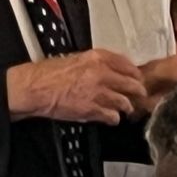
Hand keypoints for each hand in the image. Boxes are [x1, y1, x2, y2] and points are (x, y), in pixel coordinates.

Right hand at [6, 49, 145, 123]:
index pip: (127, 64)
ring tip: (127, 109)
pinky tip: (112, 118)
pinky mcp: (92, 110)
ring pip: (124, 102)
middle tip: (140, 95)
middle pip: (131, 83)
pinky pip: (112, 116)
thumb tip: (110, 69)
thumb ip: (95, 63)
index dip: (134, 73)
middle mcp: (102, 73)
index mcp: (98, 58)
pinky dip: (114, 119)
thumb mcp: (75, 58)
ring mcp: (99, 93)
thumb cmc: (49, 73)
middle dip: (138, 91)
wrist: (36, 88)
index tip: (137, 77)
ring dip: (127, 107)